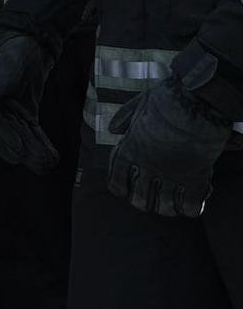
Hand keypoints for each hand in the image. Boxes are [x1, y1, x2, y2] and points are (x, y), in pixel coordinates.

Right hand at [0, 28, 59, 172]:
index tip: (19, 152)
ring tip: (50, 165)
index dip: (4, 138)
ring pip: (22, 136)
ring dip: (34, 151)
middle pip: (8, 134)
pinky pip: (32, 131)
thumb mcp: (8, 61)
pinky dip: (42, 144)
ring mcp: (11, 112)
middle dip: (23, 151)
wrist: (28, 39)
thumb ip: (0, 79)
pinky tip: (54, 156)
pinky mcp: (25, 112)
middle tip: (40, 165)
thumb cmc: (16, 47)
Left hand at [108, 79, 232, 216]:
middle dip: (146, 202)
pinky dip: (191, 208)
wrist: (195, 101)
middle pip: (139, 201)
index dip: (123, 190)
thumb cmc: (167, 100)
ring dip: (169, 208)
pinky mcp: (195, 178)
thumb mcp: (139, 105)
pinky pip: (189, 206)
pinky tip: (191, 203)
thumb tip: (113, 129)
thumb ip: (125, 118)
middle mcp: (146, 167)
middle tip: (154, 198)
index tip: (129, 189)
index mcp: (129, 151)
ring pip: (164, 208)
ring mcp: (171, 174)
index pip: (116, 183)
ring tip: (173, 204)